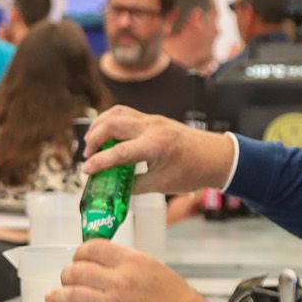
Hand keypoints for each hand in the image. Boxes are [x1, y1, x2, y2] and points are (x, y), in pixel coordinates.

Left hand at [46, 241, 209, 301]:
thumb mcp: (155, 270)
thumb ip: (129, 266)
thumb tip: (105, 267)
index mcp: (132, 262)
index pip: (94, 248)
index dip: (80, 253)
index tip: (77, 258)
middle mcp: (119, 281)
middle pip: (77, 271)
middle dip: (66, 275)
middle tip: (64, 279)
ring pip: (72, 296)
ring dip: (57, 296)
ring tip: (52, 298)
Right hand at [81, 107, 235, 195]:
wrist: (216, 156)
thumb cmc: (193, 171)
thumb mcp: (162, 185)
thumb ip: (134, 185)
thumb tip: (113, 188)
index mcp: (155, 146)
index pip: (119, 152)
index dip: (99, 162)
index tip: (86, 171)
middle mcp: (151, 128)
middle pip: (112, 124)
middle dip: (94, 139)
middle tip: (87, 156)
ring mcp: (152, 119)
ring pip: (116, 113)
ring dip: (99, 126)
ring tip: (91, 142)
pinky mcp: (152, 118)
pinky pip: (125, 113)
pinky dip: (110, 121)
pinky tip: (106, 133)